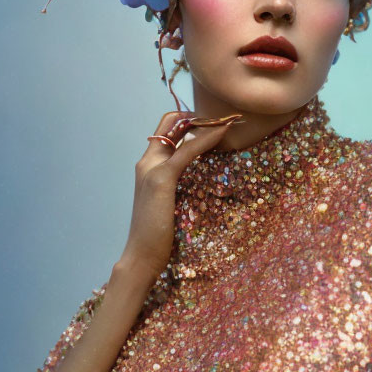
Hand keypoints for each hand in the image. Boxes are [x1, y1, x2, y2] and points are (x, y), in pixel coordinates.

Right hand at [118, 110, 240, 279]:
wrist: (141, 255)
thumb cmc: (157, 234)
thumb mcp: (168, 202)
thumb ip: (177, 186)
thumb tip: (197, 181)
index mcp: (147, 166)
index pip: (165, 130)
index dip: (186, 121)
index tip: (212, 123)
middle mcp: (146, 161)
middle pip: (170, 122)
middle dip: (196, 116)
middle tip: (223, 118)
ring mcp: (152, 167)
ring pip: (180, 131)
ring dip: (206, 122)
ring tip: (229, 120)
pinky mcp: (162, 178)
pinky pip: (188, 150)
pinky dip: (207, 138)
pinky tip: (223, 133)